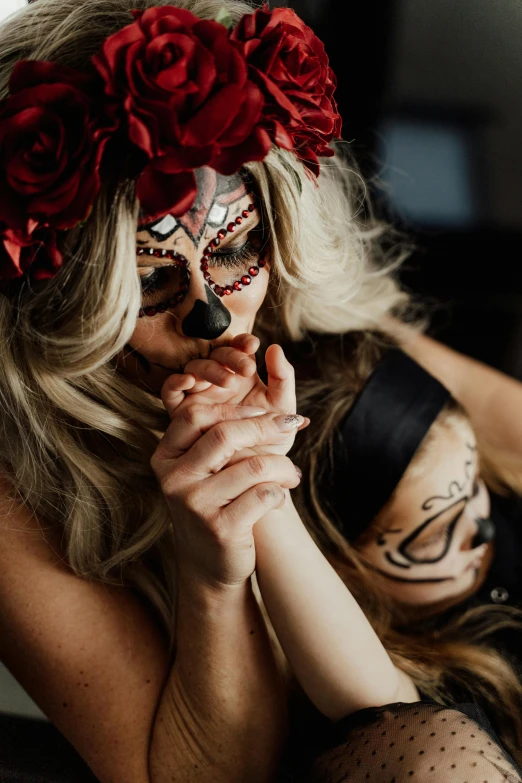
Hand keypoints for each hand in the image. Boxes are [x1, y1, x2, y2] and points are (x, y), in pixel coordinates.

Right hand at [150, 404, 303, 587]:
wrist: (209, 565)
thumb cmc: (214, 503)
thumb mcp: (204, 468)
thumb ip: (219, 435)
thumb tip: (267, 399)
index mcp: (166, 456)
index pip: (196, 415)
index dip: (236, 408)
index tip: (265, 412)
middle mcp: (174, 478)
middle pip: (225, 434)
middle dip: (266, 427)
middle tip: (291, 426)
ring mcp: (194, 505)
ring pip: (253, 466)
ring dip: (284, 467)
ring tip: (293, 474)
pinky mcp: (219, 529)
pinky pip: (264, 495)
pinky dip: (281, 493)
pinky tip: (280, 498)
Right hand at [159, 334, 306, 462]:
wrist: (256, 484)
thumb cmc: (271, 446)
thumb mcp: (283, 412)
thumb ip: (283, 380)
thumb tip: (274, 348)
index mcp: (239, 379)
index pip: (235, 350)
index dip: (241, 343)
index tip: (253, 345)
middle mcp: (215, 386)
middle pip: (213, 358)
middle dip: (228, 357)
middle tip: (245, 369)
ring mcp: (197, 400)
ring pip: (193, 370)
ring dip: (208, 369)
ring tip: (227, 382)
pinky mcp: (179, 419)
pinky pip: (170, 393)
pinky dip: (176, 382)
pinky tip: (188, 380)